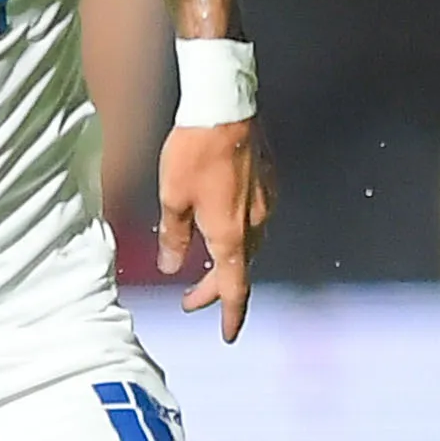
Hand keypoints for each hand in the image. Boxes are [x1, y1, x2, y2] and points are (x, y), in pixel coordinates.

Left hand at [158, 115, 272, 343]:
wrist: (226, 106)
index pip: (233, 288)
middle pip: (240, 269)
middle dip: (216, 289)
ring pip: (249, 245)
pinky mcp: (269, 183)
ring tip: (203, 263)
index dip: (229, 314)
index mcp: (230, 234)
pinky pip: (255, 219)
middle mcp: (255, 224)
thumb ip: (173, 236)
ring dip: (228, 260)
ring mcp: (266, 203)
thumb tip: (171, 265)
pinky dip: (238, 232)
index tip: (227, 335)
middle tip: (191, 299)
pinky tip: (222, 222)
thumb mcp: (172, 198)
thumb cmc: (194, 150)